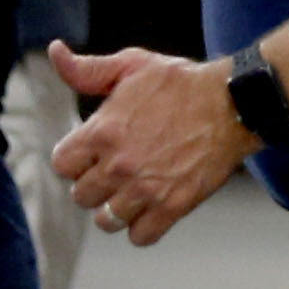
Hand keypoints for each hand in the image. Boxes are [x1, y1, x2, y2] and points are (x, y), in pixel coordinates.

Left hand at [47, 39, 252, 246]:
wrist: (232, 103)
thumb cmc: (182, 83)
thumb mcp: (131, 65)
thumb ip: (88, 69)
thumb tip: (55, 52)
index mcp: (103, 131)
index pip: (62, 164)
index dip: (75, 159)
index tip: (90, 155)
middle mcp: (119, 164)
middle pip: (81, 196)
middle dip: (93, 185)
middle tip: (113, 174)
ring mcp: (146, 189)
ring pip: (107, 220)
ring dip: (114, 209)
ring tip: (129, 195)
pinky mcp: (173, 206)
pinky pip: (140, 236)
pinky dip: (142, 228)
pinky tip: (150, 209)